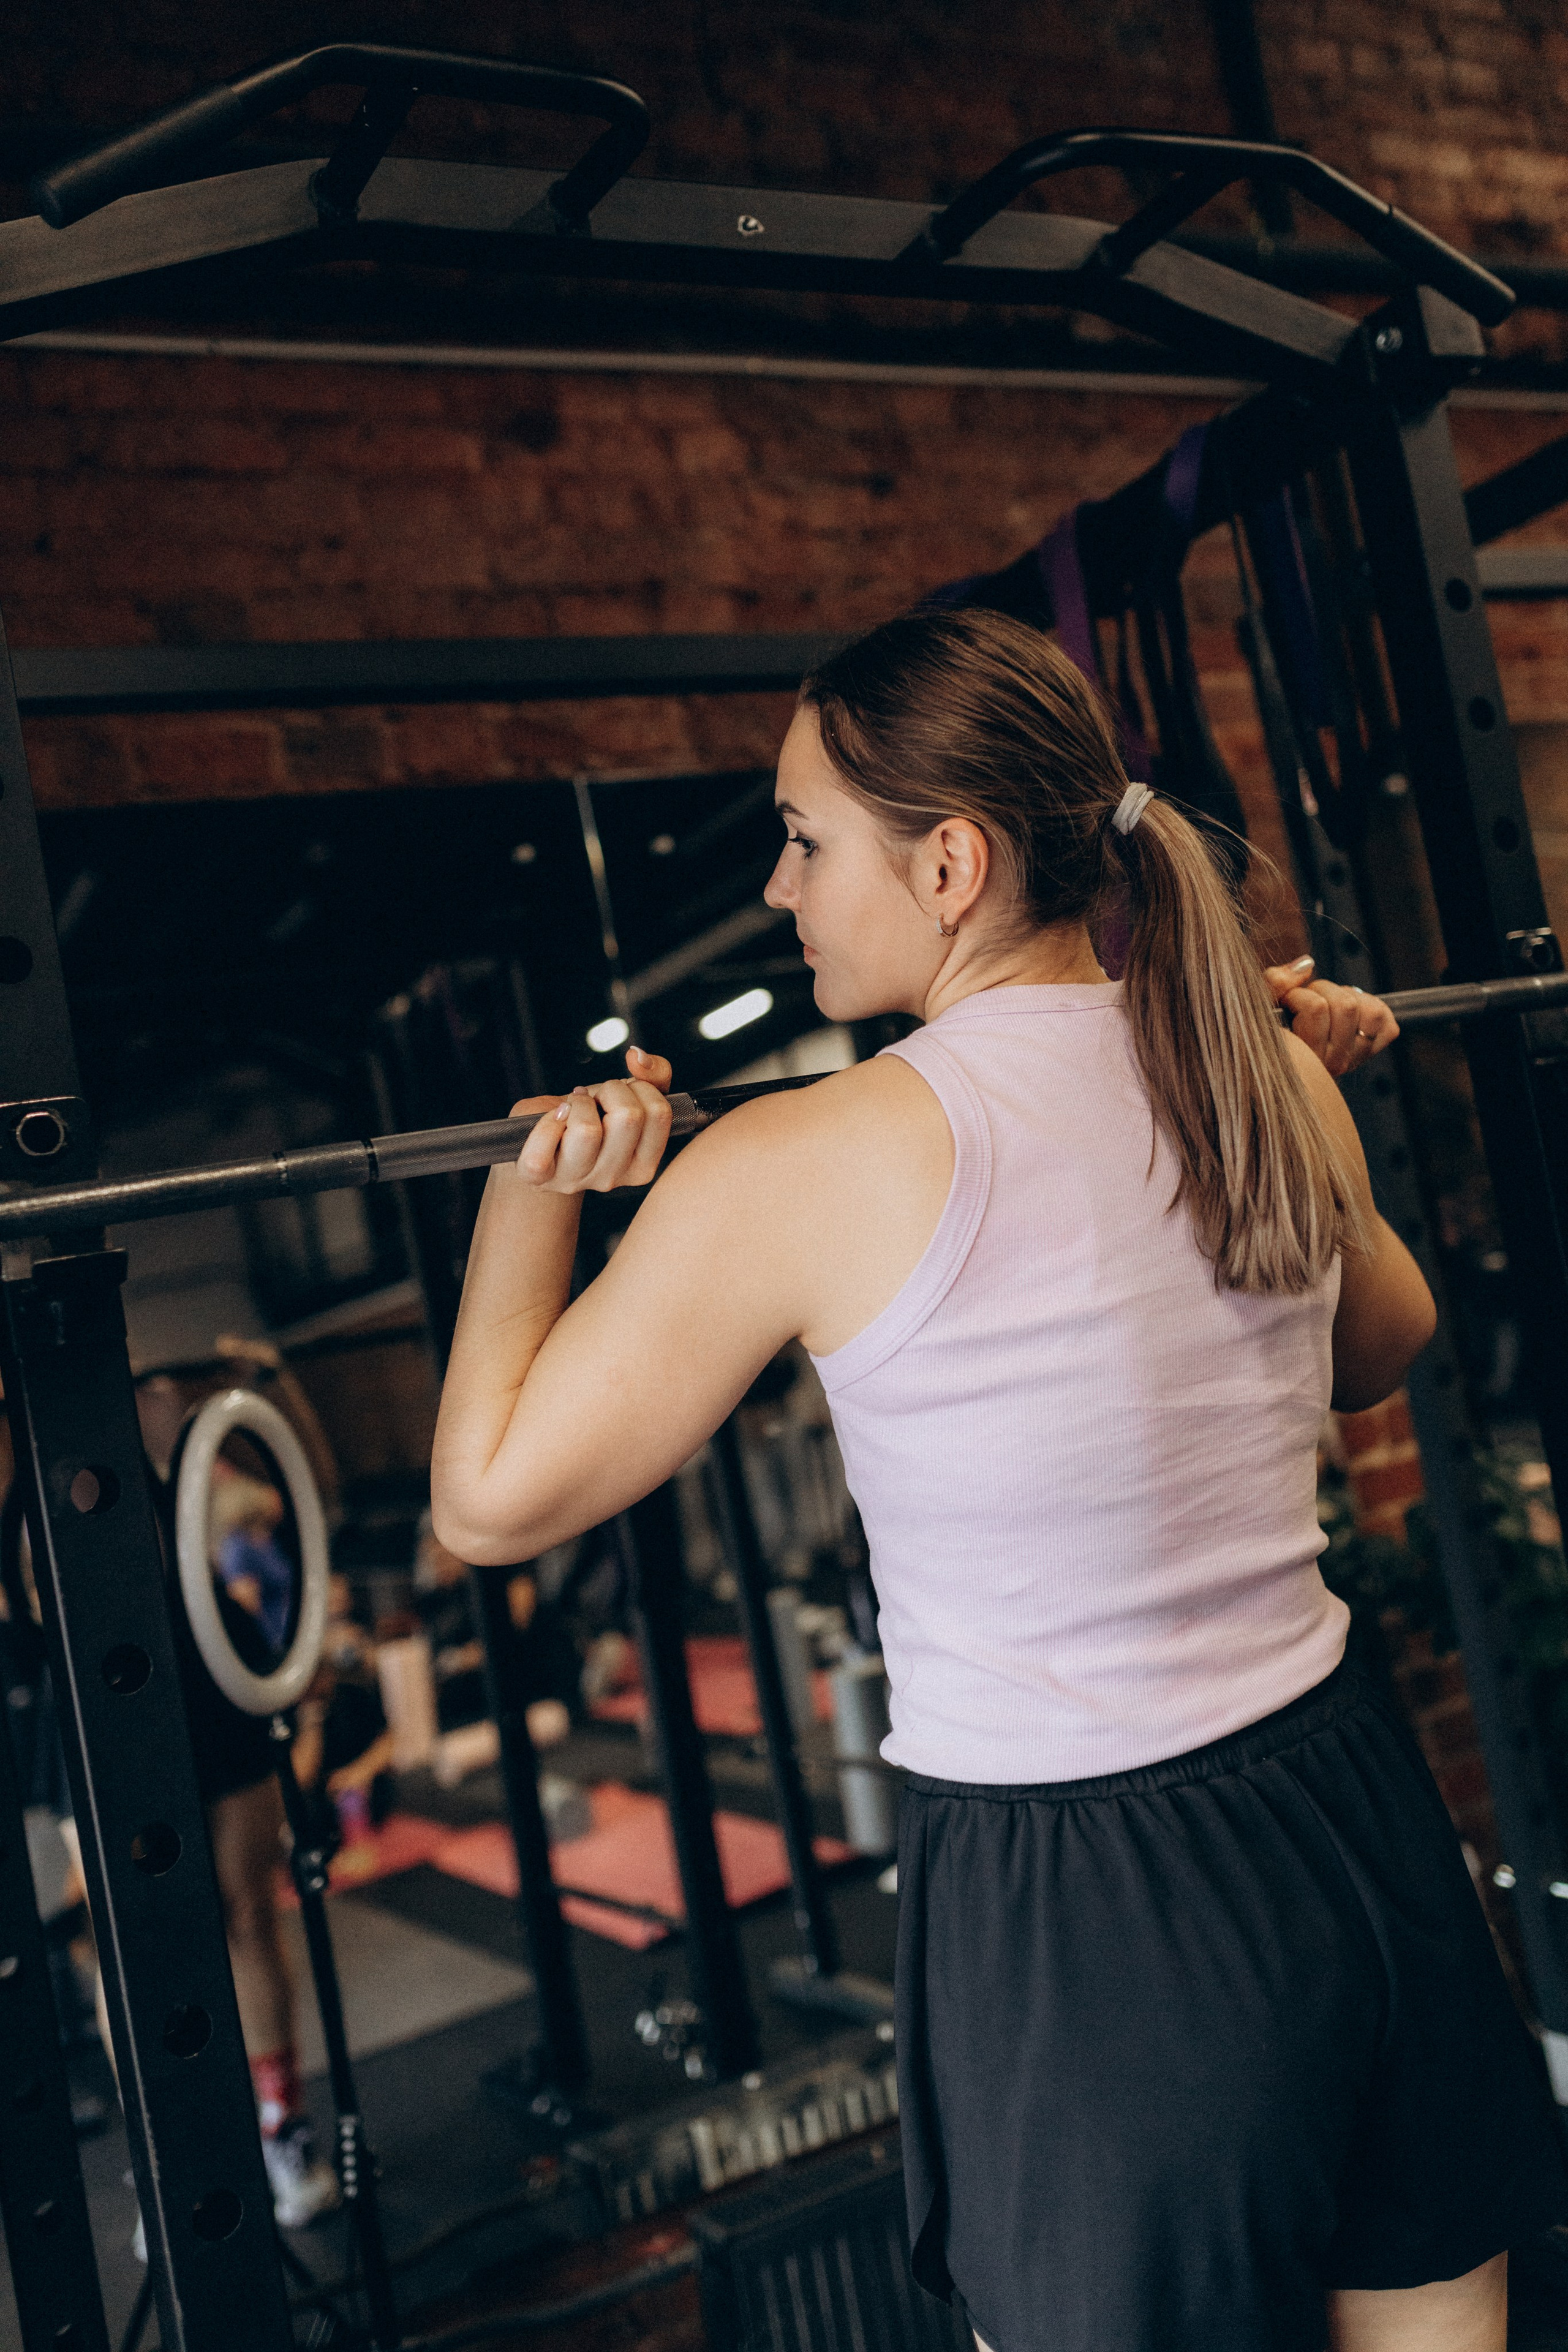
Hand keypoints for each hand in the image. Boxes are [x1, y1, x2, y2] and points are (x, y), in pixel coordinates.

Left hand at [514, 1046, 674, 1193]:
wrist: (543, 1143)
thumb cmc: (590, 1117)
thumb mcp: (629, 1096)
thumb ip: (654, 1074)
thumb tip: (637, 1056)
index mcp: (641, 1166)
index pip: (659, 1113)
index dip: (640, 1089)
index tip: (625, 1095)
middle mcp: (612, 1179)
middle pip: (627, 1117)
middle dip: (610, 1090)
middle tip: (598, 1099)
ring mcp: (576, 1180)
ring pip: (587, 1130)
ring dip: (578, 1103)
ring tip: (572, 1108)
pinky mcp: (540, 1178)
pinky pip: (545, 1147)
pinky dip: (546, 1123)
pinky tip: (553, 1120)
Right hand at [1263, 954, 1398, 1077]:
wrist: (1288, 1058)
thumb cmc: (1272, 1029)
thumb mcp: (1262, 1006)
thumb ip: (1275, 983)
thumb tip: (1306, 964)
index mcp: (1304, 1056)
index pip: (1316, 1008)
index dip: (1298, 995)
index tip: (1287, 1005)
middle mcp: (1333, 1063)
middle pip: (1346, 1006)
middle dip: (1324, 992)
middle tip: (1309, 1002)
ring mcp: (1355, 1058)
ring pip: (1371, 1012)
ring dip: (1348, 999)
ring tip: (1329, 1005)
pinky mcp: (1372, 1050)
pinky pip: (1386, 1021)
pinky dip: (1370, 1008)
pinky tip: (1349, 1014)